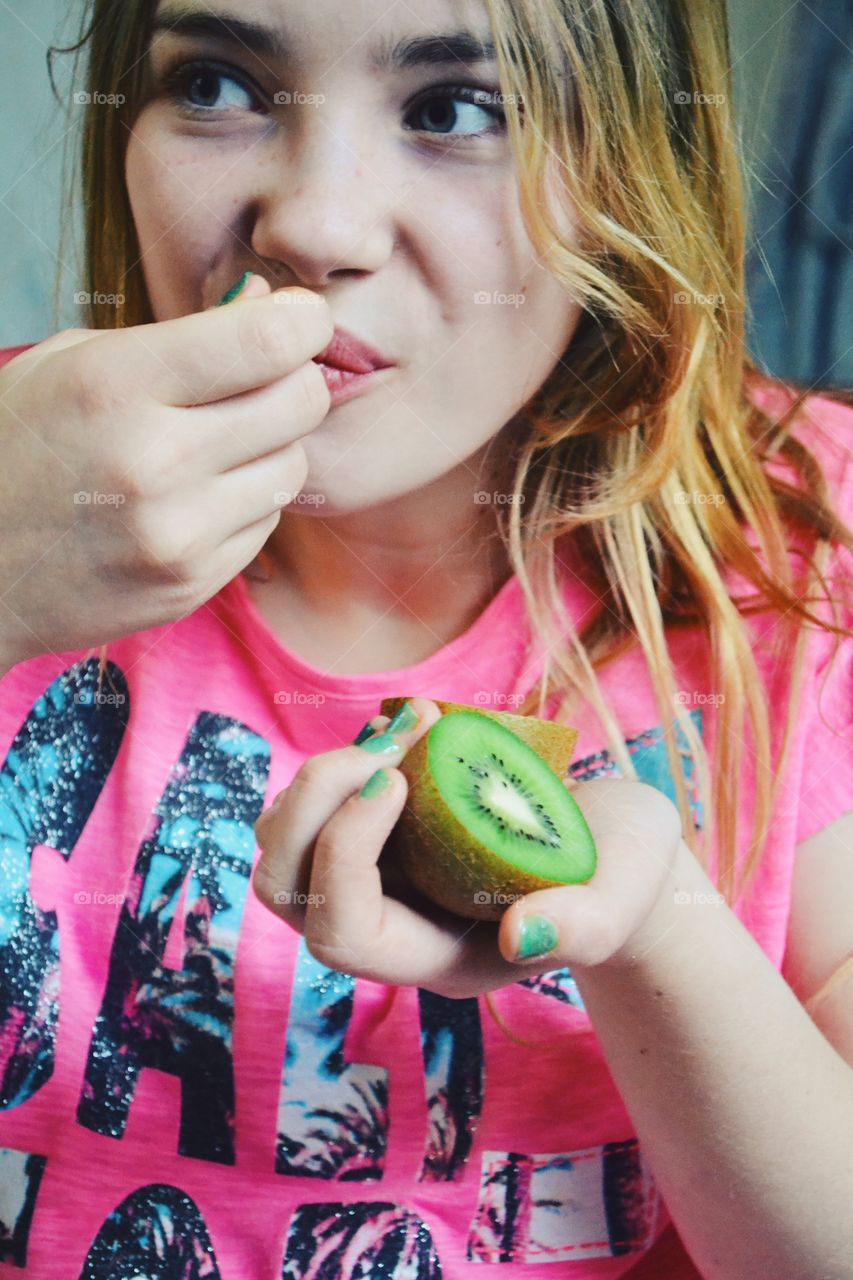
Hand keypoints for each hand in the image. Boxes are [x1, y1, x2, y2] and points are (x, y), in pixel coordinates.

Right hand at [0, 274, 332, 667]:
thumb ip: (174, 336)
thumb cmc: (18, 450)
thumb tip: (268, 305)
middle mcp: (155, 459)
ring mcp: (177, 531)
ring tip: (216, 446)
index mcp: (117, 383)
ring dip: (270, 448)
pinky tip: (197, 497)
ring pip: (292, 467)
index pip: (266, 340)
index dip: (302, 321)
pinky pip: (266, 523)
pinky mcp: (191, 583)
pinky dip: (246, 503)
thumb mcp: (71, 364)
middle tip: (264, 381)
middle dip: (294, 381)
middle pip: (300, 403)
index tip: (299, 319)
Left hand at [252, 698, 687, 998]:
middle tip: (389, 740)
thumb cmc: (620, 877)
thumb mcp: (624, 901)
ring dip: (324, 774)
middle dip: (315, 802)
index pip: (343, 933)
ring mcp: (377, 877)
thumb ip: (585, 928)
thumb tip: (521, 936)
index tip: (398, 778)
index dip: (345, 853)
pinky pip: (319, 802)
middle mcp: (388, 925)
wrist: (613, 850)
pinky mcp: (378, 832)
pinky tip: (405, 726)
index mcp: (435, 957)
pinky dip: (347, 757)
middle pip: (286, 888)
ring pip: (286, 843)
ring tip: (404, 725)